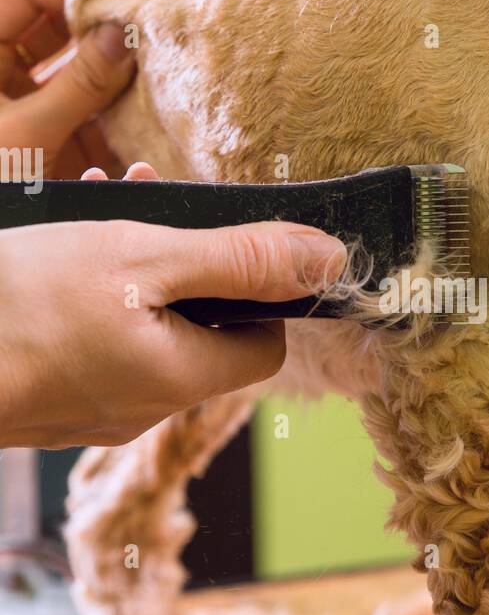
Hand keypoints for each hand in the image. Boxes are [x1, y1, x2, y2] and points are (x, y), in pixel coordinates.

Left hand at [0, 0, 135, 179]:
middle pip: (57, 30)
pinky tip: (141, 138)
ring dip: (115, 86)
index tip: (127, 0)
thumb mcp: (26, 133)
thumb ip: (80, 84)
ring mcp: (18, 107)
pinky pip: (80, 120)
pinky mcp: (40, 143)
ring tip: (154, 92)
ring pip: (75, 76)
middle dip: (104, 37)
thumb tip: (122, 34)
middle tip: (151, 43)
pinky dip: (109, 128)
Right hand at [0, 204, 345, 448]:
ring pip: (145, 334)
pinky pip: (96, 347)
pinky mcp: (49, 403)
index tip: (227, 242)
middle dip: (189, 264)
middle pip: (204, 334)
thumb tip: (331, 261)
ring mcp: (91, 412)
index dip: (260, 289)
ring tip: (104, 202)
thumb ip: (239, 258)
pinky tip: (59, 248)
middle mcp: (143, 408)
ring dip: (137, 268)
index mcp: (180, 378)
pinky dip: (92, 298)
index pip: (266, 344)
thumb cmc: (19, 304)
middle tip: (154, 204)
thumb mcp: (139, 256)